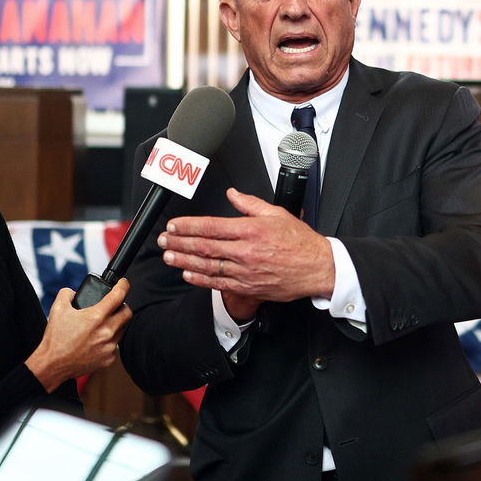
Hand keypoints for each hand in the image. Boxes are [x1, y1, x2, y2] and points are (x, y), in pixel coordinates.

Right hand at [26, 279, 131, 391]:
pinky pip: (115, 345)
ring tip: (100, 325)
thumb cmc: (55, 339)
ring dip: (115, 325)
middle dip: (122, 306)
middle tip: (114, 306)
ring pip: (121, 330)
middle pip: (127, 313)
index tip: (123, 283)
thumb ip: (67, 293)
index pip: (119, 295)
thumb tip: (74, 292)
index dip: (123, 285)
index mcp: (96, 317)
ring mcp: (109, 347)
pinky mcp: (108, 359)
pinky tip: (96, 341)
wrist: (52, 365)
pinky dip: (108, 341)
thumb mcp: (58, 309)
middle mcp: (106, 331)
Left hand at [158, 188, 335, 320]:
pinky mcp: (249, 287)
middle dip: (180, 243)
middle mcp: (246, 251)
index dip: (189, 226)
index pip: (212, 227)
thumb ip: (250, 204)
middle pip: (205, 247)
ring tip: (169, 257)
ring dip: (185, 262)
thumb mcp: (276, 214)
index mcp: (251, 230)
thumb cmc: (300, 242)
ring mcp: (246, 272)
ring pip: (208, 266)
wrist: (317, 268)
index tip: (174, 225)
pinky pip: (219, 284)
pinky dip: (201, 280)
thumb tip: (232, 194)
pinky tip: (188, 275)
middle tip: (164, 241)